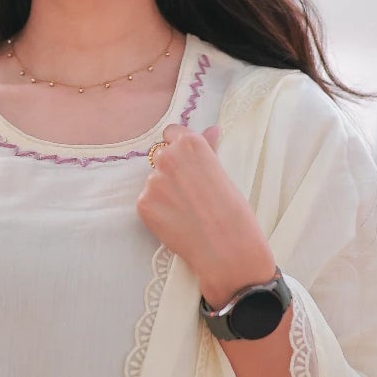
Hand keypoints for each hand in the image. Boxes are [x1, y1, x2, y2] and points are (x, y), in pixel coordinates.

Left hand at [136, 122, 276, 306]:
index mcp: (190, 144)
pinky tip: (176, 221)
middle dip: (171, 169)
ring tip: (186, 210)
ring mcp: (152, 181)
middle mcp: (167, 157)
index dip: (179, 147)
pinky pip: (147, 202)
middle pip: (161, 156)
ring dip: (164, 191)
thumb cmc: (233, 211)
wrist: (226, 248)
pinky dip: (158, 210)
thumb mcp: (224, 173)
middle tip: (189, 191)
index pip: (172, 133)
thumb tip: (212, 129)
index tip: (187, 162)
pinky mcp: (143, 204)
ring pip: (154, 181)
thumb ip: (209, 148)